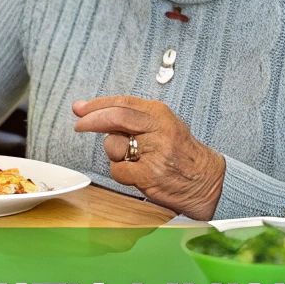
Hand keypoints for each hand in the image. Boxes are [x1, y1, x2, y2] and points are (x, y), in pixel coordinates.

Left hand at [71, 96, 225, 219]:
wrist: (205, 180)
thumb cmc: (181, 153)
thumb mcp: (164, 126)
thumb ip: (135, 118)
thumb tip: (95, 112)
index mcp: (160, 114)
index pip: (122, 103)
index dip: (97, 105)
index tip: (80, 108)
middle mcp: (158, 130)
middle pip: (115, 117)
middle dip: (91, 120)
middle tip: (79, 125)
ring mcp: (154, 153)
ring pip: (113, 147)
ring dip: (115, 154)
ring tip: (135, 159)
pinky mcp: (149, 174)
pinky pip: (118, 170)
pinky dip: (122, 173)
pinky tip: (137, 173)